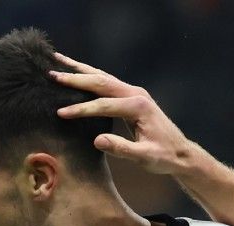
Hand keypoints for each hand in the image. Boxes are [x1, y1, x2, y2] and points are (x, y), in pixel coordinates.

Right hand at [50, 52, 207, 176]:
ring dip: (80, 69)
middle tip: (52, 74)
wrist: (181, 153)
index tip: (61, 113)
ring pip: (102, 77)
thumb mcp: (145, 157)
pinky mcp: (131, 96)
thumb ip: (122, 148)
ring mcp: (134, 92)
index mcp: (138, 107)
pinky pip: (106, 82)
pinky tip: (77, 71)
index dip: (81, 109)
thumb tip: (97, 141)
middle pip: (100, 82)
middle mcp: (136, 94)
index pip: (103, 105)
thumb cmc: (164, 157)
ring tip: (58, 60)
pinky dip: (89, 75)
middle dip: (75, 79)